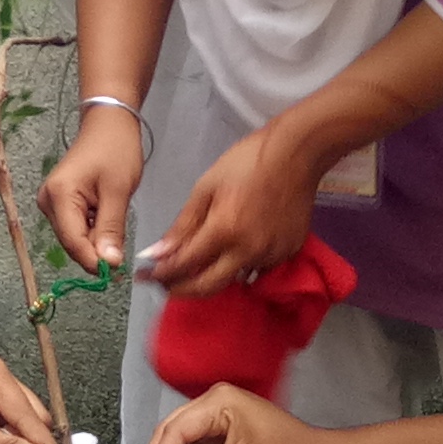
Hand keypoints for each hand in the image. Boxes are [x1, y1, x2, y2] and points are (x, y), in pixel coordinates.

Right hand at [38, 103, 144, 273]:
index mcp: (59, 196)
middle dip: (96, 250)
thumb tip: (109, 264)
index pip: (73, 242)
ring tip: (114, 218)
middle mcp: (47, 202)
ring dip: (95, 239)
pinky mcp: (58, 203)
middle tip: (122, 244)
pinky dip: (92, 230)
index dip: (94, 261)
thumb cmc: (116, 150)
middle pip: (72, 243)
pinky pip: (75, 228)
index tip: (118, 270)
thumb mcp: (118, 191)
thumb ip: (111, 229)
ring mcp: (50, 203)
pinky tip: (105, 215)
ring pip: (74, 238)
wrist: (108, 124)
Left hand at [142, 123, 319, 297]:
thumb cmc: (247, 161)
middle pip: (208, 287)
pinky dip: (239, 267)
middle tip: (166, 284)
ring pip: (234, 280)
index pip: (184, 265)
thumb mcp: (206, 187)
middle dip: (181, 290)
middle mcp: (248, 251)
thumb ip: (183, 225)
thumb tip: (157, 253)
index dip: (161, 274)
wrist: (297, 153)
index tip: (146, 276)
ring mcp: (271, 255)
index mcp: (224, 230)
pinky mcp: (288, 253)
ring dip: (211, 278)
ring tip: (195, 267)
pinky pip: (257, 270)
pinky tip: (230, 255)